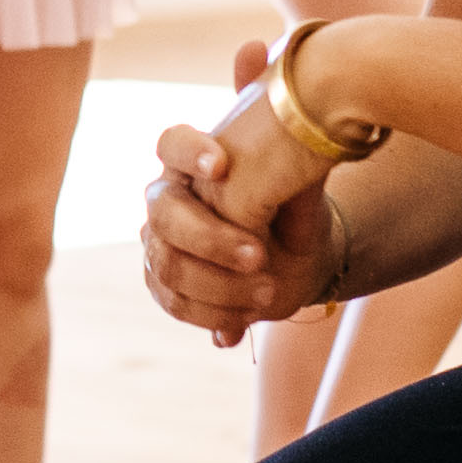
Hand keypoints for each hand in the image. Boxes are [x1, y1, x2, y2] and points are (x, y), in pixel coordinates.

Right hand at [142, 116, 343, 344]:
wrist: (296, 260)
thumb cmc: (293, 211)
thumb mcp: (302, 191)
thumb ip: (292, 172)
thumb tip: (301, 157)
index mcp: (193, 163)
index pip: (173, 143)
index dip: (190, 154)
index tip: (223, 166)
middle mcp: (167, 199)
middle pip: (166, 215)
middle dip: (212, 240)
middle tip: (259, 257)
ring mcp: (159, 243)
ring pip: (169, 266)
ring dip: (220, 286)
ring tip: (267, 293)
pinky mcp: (163, 284)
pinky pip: (175, 303)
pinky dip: (213, 314)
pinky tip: (246, 319)